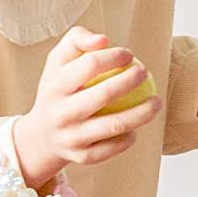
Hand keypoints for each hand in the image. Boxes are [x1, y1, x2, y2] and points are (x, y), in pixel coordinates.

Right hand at [13, 27, 162, 190]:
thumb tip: (104, 40)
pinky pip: (112, 148)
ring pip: (114, 125)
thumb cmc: (58, 87)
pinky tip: (138, 127)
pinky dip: (128, 138)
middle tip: (144, 72)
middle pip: (104, 95)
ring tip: (157, 102)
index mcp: (54, 86)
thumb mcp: (58, 59)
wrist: (40, 135)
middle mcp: (60, 114)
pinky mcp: (81, 157)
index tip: (129, 55)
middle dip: (131, 80)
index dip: (114, 56)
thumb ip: (78, 39)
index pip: (89, 65)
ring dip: (142, 113)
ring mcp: (70, 137)